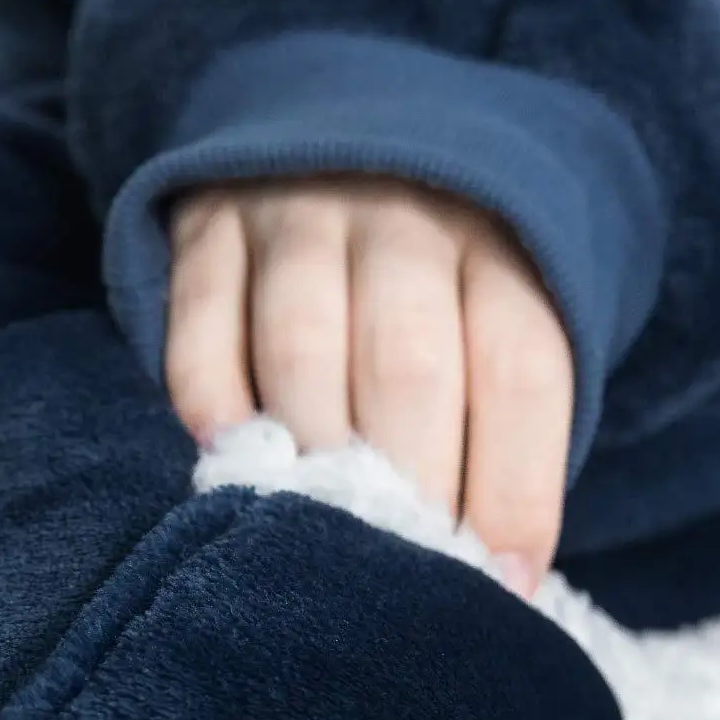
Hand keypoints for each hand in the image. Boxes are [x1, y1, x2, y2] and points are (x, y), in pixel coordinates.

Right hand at [165, 173, 573, 593]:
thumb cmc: (439, 281)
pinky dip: (211, 405)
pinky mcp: (208, 224)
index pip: (519, 372)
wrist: (345, 134)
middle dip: (408, 490)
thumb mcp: (497, 318)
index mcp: (503, 246)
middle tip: (401, 580)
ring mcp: (299, 212)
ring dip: (309, 460)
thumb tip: (499, 579)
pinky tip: (232, 461)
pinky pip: (200, 325)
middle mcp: (405, 218)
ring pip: (302, 348)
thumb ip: (501, 429)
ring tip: (318, 541)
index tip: (502, 586)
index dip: (514, 491)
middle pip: (409, 365)